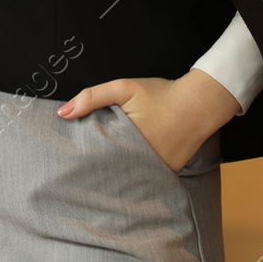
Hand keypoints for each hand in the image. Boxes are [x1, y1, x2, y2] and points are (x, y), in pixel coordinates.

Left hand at [56, 69, 242, 171]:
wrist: (200, 103)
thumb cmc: (161, 94)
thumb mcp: (124, 88)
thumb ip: (92, 98)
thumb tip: (62, 114)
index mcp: (126, 144)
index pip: (96, 158)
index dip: (83, 158)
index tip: (70, 159)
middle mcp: (141, 162)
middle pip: (110, 169)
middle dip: (97, 167)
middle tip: (80, 167)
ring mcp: (156, 170)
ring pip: (128, 174)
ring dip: (117, 170)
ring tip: (100, 169)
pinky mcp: (168, 172)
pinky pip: (146, 174)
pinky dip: (137, 170)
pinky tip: (127, 165)